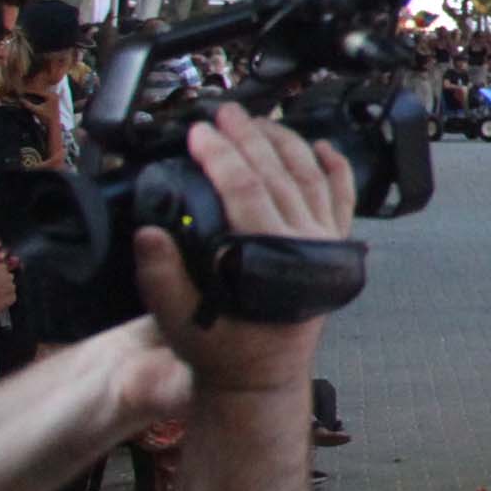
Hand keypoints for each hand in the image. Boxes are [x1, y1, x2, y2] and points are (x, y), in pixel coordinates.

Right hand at [134, 100, 357, 396]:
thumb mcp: (179, 321)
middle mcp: (308, 247)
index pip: (248, 191)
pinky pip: (342, 199)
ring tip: (259, 119)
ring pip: (311, 178)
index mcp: (273, 261)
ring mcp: (326, 245)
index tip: (200, 132)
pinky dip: (336, 169)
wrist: (261, 379)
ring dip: (285, 142)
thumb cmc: (221, 352)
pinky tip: (323, 146)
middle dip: (249, 137)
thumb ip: (161, 277)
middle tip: (224, 112)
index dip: (223, 156)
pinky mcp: (334, 248)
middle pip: (279, 175)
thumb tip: (148, 231)